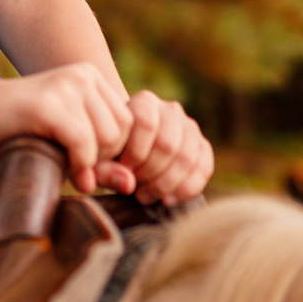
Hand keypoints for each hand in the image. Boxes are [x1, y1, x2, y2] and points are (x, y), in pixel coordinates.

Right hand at [0, 62, 133, 195]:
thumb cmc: (21, 129)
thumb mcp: (68, 144)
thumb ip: (101, 163)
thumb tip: (132, 186)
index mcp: (90, 77)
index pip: (129, 122)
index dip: (114, 151)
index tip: (90, 164)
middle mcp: (83, 75)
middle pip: (123, 130)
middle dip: (105, 158)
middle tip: (78, 167)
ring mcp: (66, 86)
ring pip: (107, 137)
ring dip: (92, 162)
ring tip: (68, 166)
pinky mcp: (49, 103)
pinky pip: (84, 142)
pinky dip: (80, 165)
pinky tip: (67, 173)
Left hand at [116, 91, 213, 205]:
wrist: (128, 154)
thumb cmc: (109, 154)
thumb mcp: (99, 159)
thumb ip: (105, 170)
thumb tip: (129, 184)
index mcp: (144, 102)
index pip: (146, 124)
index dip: (135, 154)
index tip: (123, 172)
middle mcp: (170, 109)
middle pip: (168, 144)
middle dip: (150, 173)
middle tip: (134, 189)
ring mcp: (190, 127)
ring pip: (186, 157)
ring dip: (166, 184)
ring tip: (146, 196)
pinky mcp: (202, 146)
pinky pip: (203, 168)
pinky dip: (186, 188)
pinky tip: (166, 200)